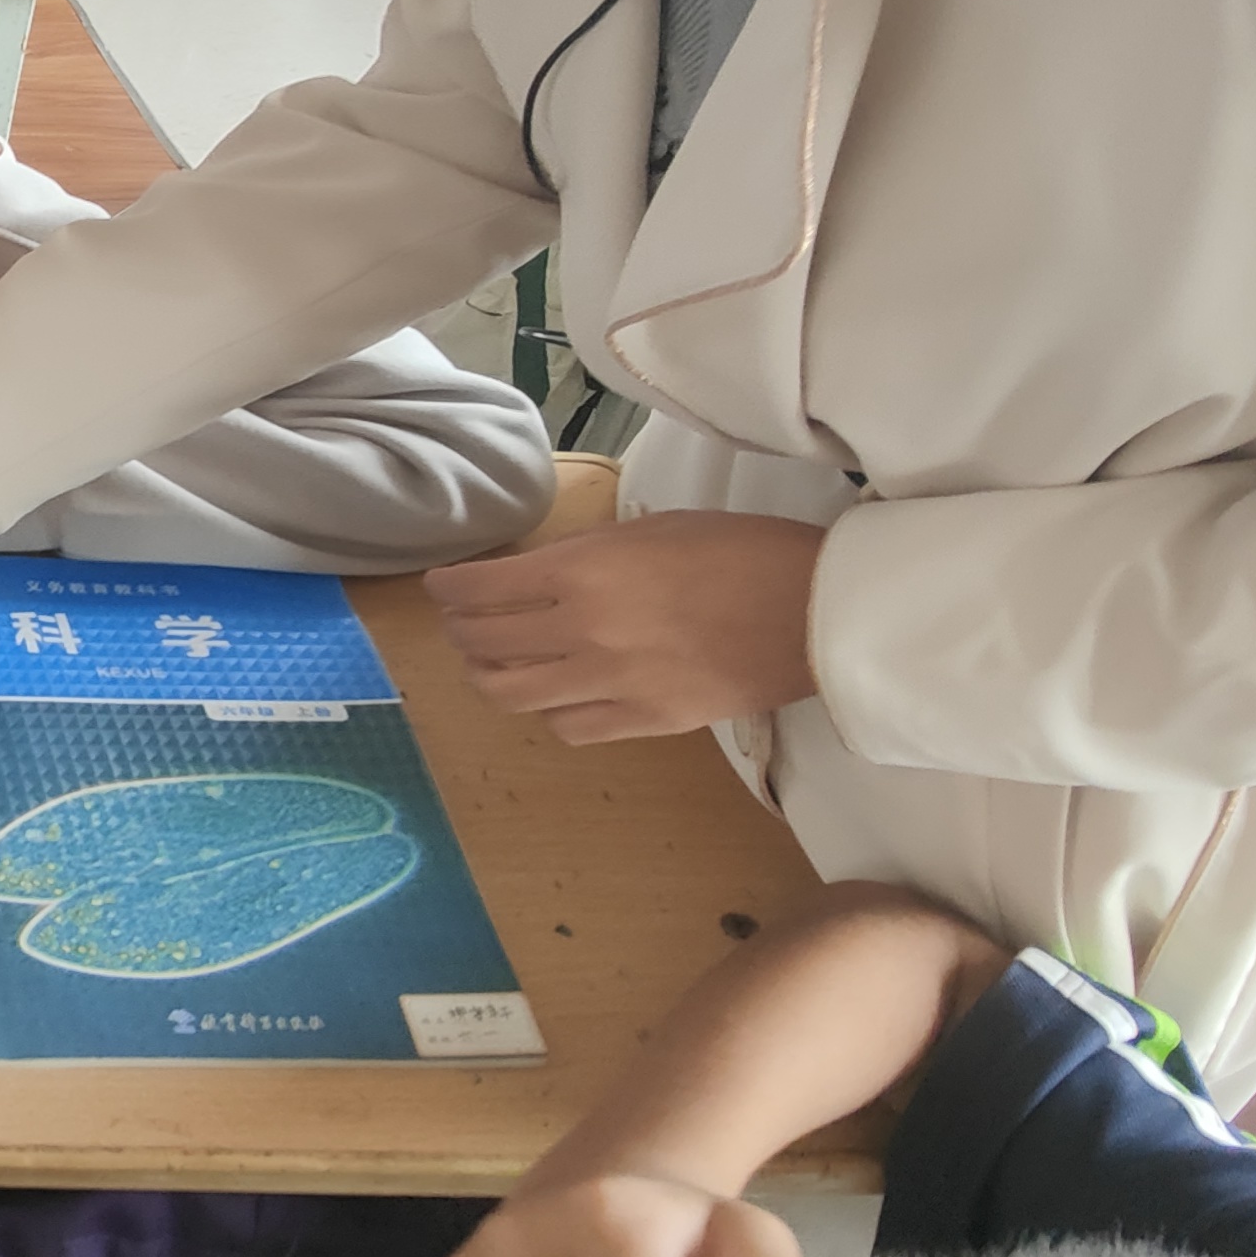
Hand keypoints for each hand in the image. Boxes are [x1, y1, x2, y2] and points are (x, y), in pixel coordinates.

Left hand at [423, 511, 824, 743]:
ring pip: (512, 695)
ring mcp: (612, 684)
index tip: (442, 586)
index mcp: (583, 574)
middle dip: (459, 633)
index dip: (449, 589)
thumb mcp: (652, 529)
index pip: (480, 589)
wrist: (813, 610)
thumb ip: (585, 555)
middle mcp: (584, 632)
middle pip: (484, 646)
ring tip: (489, 664)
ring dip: (489, 677)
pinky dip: (548, 711)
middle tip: (460, 624)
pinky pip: (567, 727)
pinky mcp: (645, 723)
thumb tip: (536, 573)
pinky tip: (553, 694)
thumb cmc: (740, 551)